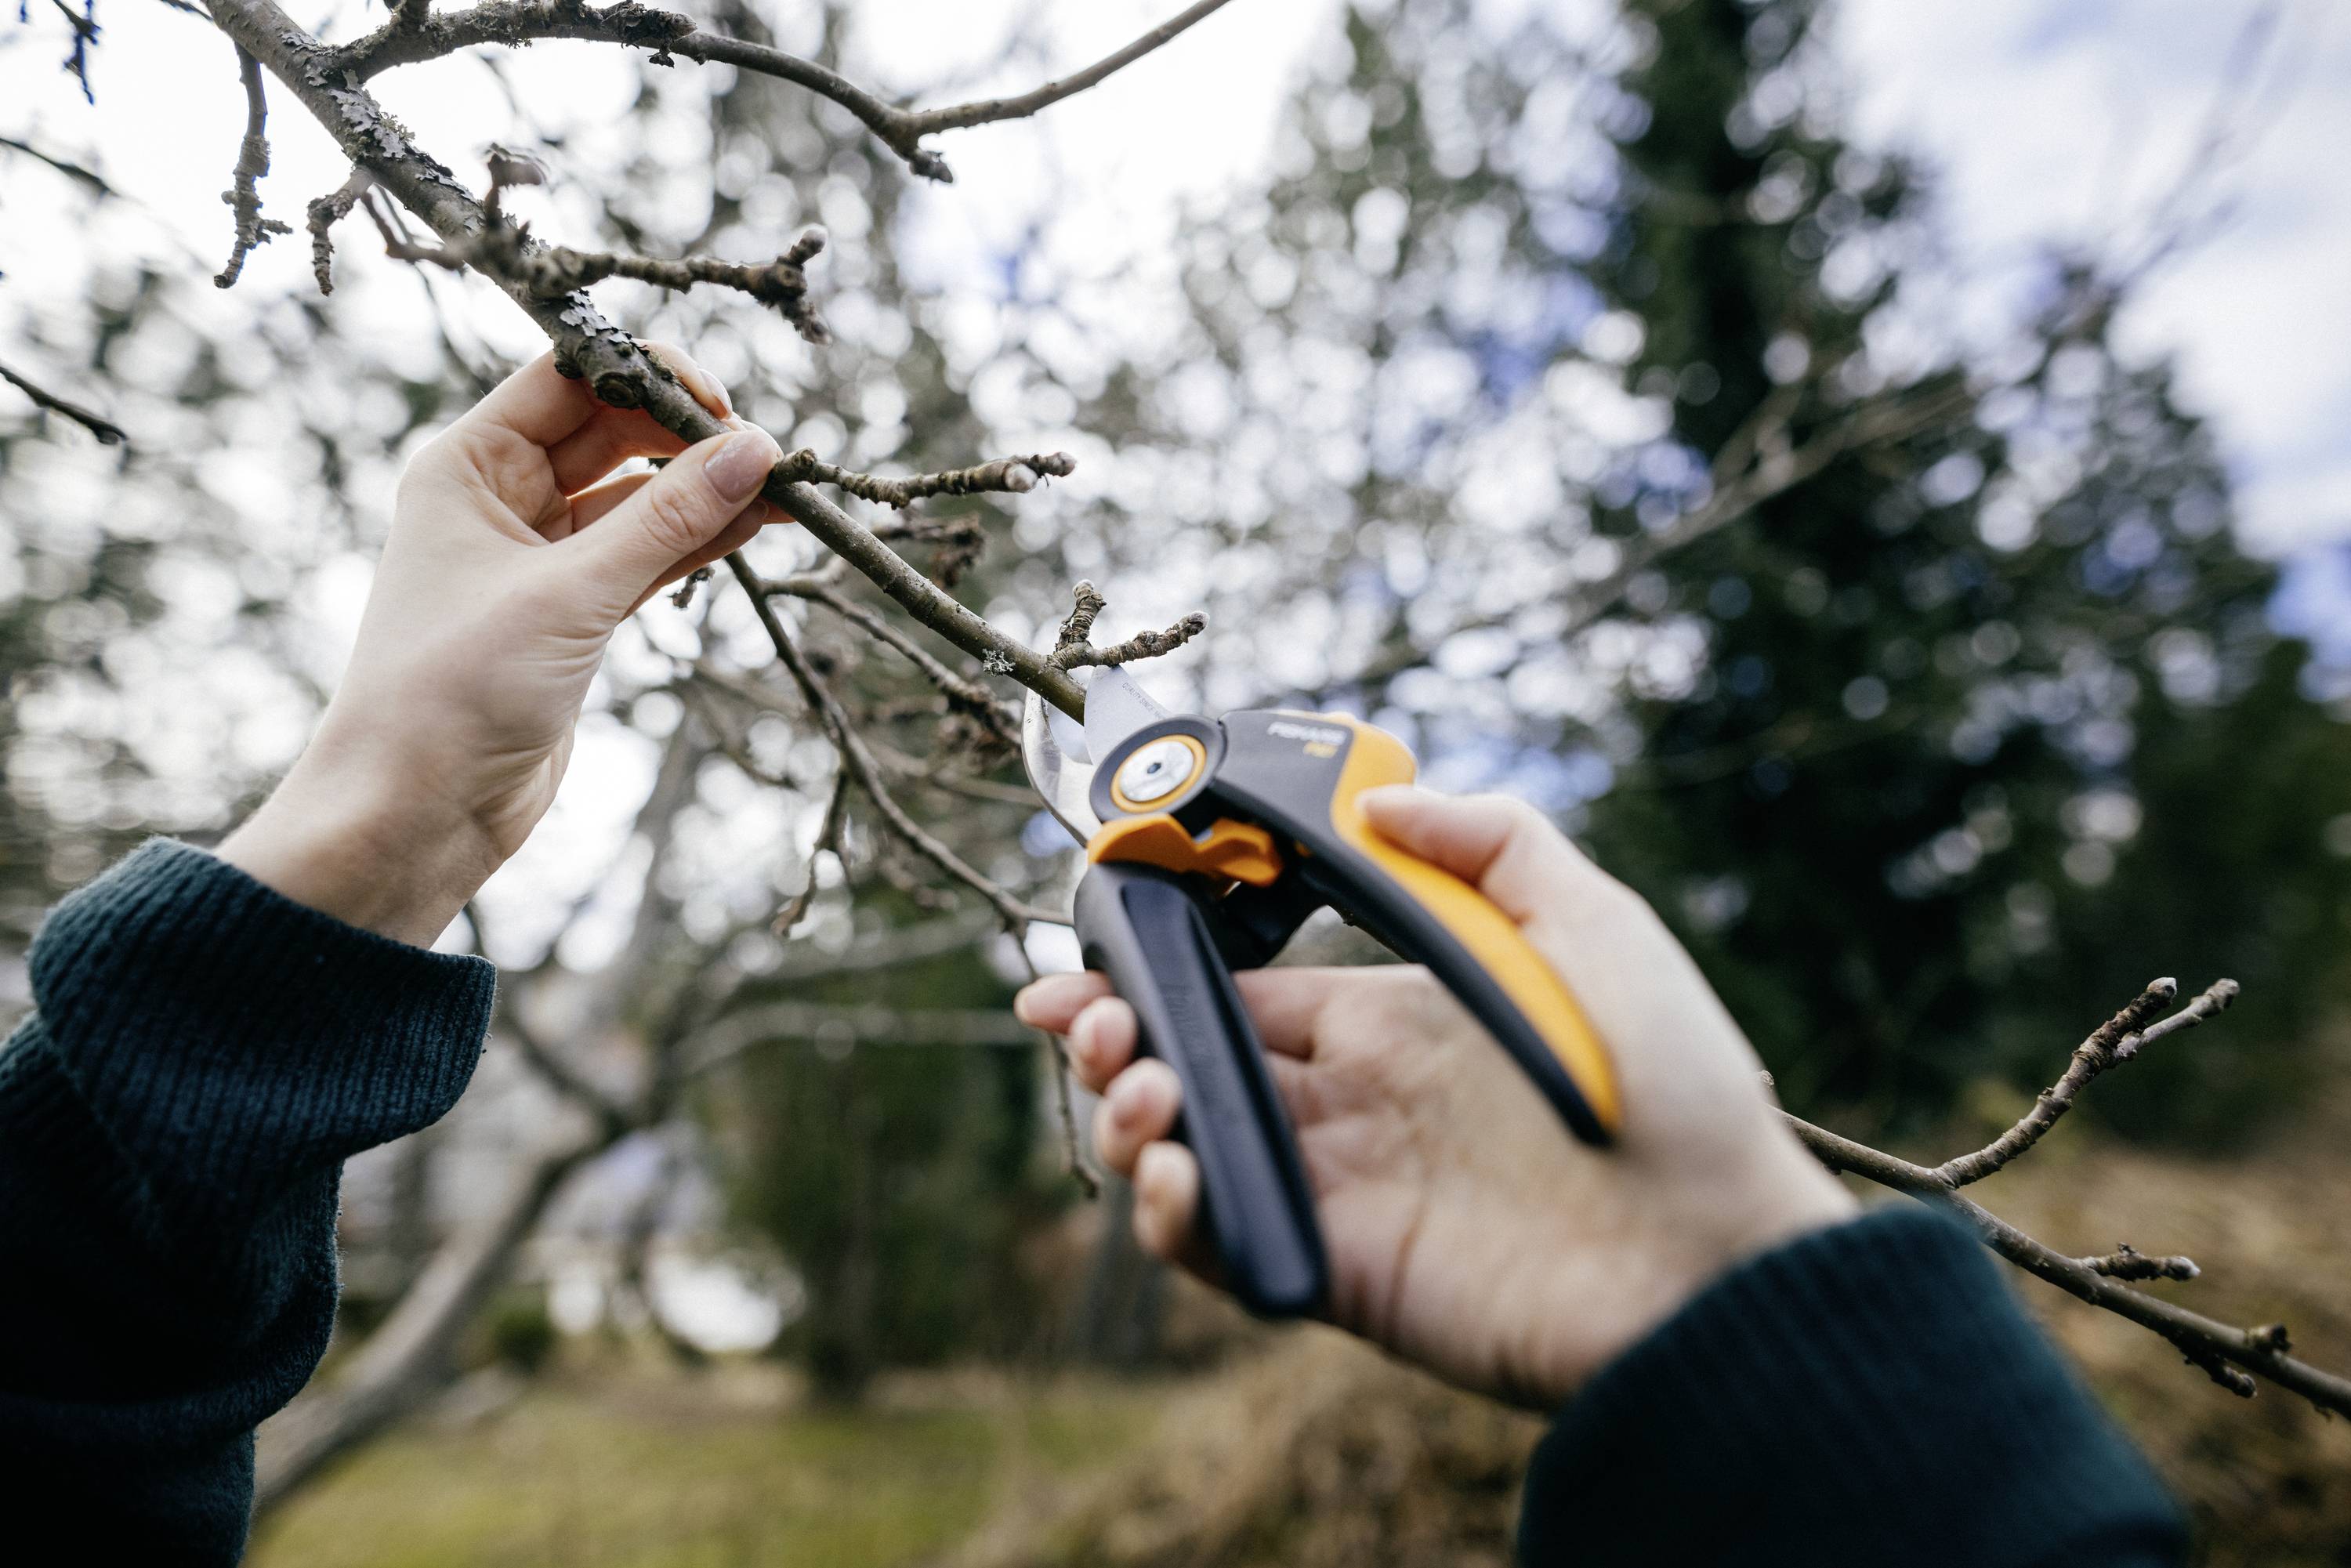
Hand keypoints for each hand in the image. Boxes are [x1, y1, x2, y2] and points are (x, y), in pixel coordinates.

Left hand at [220, 346, 779, 944]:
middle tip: (765, 452)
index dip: (645, 376)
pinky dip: (697, 543)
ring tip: (781, 488)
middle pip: (611, 434)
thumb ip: (666, 520)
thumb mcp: (568, 594)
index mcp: (468, 467)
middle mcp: (500, 500)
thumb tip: (754, 451)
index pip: (568, 380)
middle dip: (688, 436)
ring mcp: (540, 558)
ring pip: (638, 500)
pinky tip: (754, 527)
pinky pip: (647, 557)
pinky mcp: (574, 614)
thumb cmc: (454, 690)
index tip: (720, 402)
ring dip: (704, 492)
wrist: (415, 811)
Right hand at [1015, 786, 1855, 1410]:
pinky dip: (1174, 1216)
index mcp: (1394, 1024)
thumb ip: (1491, 845)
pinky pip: (1224, 1248)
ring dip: (1126, 1117)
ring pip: (1188, 1152)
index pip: (1241, 992)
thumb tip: (1385, 803)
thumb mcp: (1596, 924)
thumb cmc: (1675, 1084)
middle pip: (1191, 1068)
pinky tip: (1176, 1175)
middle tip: (1076, 1023)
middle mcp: (1354, 1108)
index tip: (1086, 949)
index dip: (1156, 971)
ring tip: (1142, 1093)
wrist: (1719, 1253)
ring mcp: (1343, 1195)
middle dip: (1111, 1038)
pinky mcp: (1342, 1275)